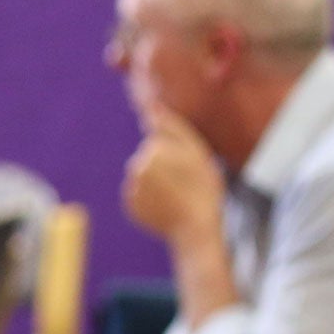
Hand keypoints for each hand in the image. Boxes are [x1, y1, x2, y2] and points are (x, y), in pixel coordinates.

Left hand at [123, 108, 225, 248]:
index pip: (161, 143)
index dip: (178, 155)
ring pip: (146, 178)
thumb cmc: (203, 188)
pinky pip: (141, 195)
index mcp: (154, 150)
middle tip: (186, 184)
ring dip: (159, 184)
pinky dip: (152, 199)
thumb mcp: (197, 152)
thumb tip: (150, 104)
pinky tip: (167, 206)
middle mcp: (137, 167)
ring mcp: (131, 188)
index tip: (188, 170)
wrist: (196, 229)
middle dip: (166, 168)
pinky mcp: (130, 205)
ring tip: (178, 197)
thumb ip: (172, 126)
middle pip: (151, 159)